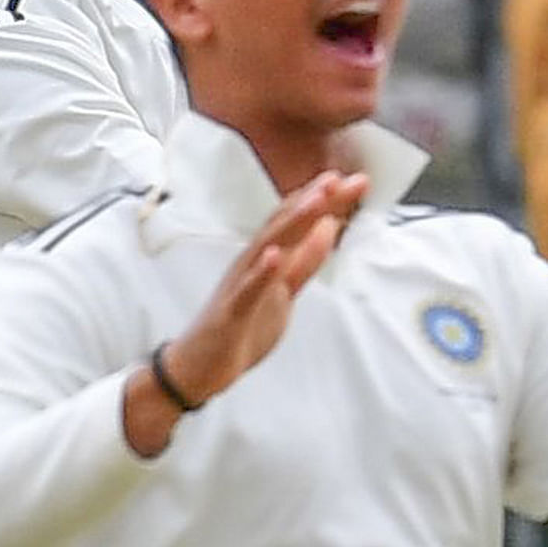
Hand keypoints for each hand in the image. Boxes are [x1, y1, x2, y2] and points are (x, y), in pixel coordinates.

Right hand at [127, 169, 362, 454]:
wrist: (198, 367)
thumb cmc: (240, 327)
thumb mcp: (284, 292)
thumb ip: (306, 261)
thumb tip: (330, 228)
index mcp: (265, 259)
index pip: (295, 222)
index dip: (322, 202)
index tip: (349, 179)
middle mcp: (250, 265)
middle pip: (283, 227)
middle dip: (312, 202)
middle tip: (338, 179)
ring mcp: (238, 286)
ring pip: (266, 249)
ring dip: (291, 223)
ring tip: (315, 201)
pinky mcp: (230, 313)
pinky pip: (247, 291)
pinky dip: (261, 272)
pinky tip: (276, 256)